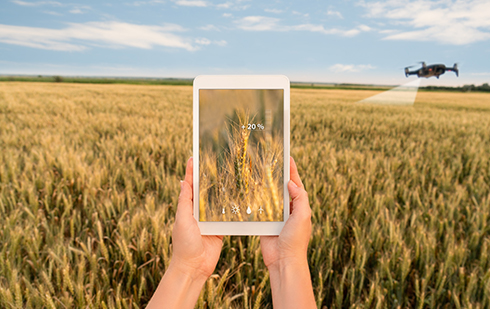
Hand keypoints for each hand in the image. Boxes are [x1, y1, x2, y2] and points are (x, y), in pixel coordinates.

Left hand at [170, 157, 223, 279]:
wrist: (194, 267)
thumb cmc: (184, 244)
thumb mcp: (182, 219)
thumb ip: (185, 200)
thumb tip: (183, 180)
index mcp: (188, 206)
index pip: (191, 184)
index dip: (193, 170)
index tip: (196, 155)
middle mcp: (199, 211)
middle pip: (206, 189)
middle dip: (211, 176)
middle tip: (219, 159)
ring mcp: (211, 219)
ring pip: (219, 200)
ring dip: (224, 190)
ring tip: (232, 173)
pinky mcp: (221, 228)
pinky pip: (228, 214)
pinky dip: (233, 206)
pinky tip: (240, 195)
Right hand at [259, 156, 315, 308]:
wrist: (283, 261)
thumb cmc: (296, 240)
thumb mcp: (303, 216)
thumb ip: (300, 198)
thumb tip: (292, 183)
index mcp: (300, 206)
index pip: (296, 183)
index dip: (292, 170)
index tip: (287, 155)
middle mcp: (288, 209)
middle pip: (282, 187)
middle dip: (278, 174)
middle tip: (270, 159)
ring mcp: (276, 215)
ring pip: (270, 196)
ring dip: (265, 185)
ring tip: (259, 170)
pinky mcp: (265, 221)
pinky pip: (260, 207)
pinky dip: (257, 199)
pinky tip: (251, 190)